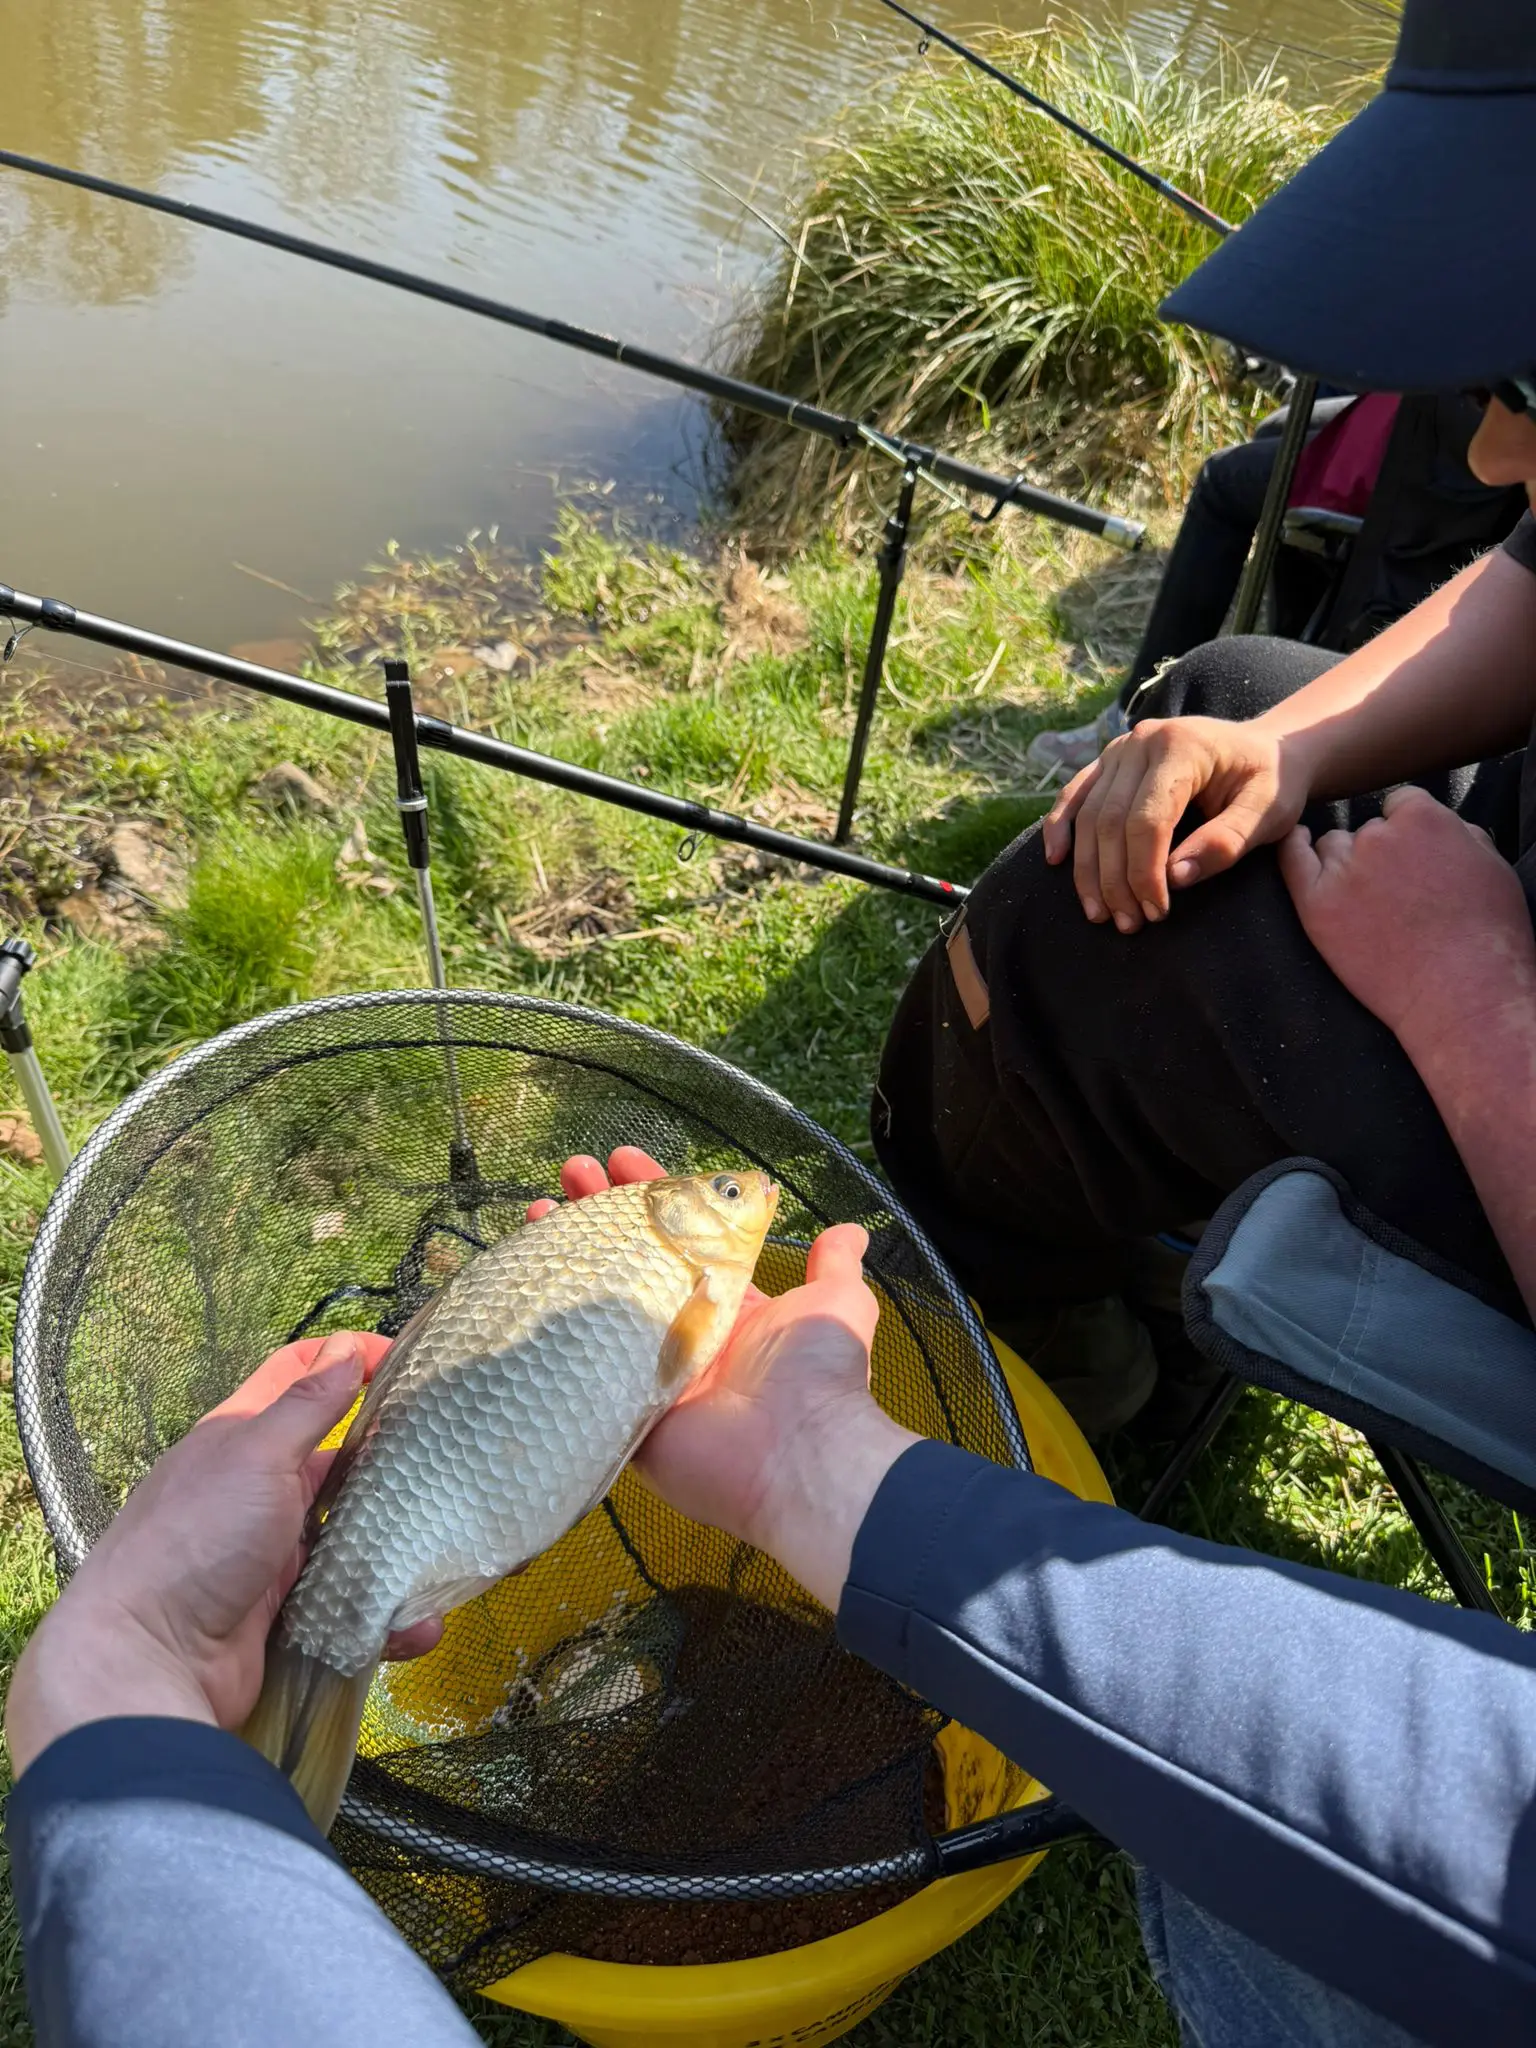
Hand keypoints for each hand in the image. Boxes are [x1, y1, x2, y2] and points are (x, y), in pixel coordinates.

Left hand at [6, 1331, 442, 1777]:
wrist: (149, 1664)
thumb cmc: (195, 1540)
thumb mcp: (254, 1454)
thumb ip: (306, 1404)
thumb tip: (346, 1348)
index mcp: (242, 1439)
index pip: (298, 1376)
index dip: (347, 1358)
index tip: (407, 1359)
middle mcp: (260, 1493)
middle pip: (338, 1460)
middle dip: (390, 1460)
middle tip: (451, 1459)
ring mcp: (276, 1557)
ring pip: (354, 1536)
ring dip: (398, 1545)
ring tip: (446, 1550)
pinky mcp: (291, 1615)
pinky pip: (351, 1606)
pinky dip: (386, 1617)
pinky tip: (417, 1625)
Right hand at [531, 1150, 918, 1609]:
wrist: (796, 1454)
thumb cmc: (816, 1373)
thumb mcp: (837, 1304)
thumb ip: (834, 1267)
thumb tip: (849, 1231)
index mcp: (726, 1309)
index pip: (679, 1241)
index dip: (652, 1198)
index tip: (621, 1160)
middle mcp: (681, 1336)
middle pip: (627, 1265)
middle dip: (596, 1217)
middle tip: (570, 1173)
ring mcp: (644, 1374)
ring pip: (593, 1310)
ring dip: (562, 1259)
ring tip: (535, 1212)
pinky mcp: (619, 1413)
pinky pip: (575, 1368)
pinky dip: (548, 1332)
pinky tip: (518, 1287)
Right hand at [1042, 715, 1309, 931]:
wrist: (1270, 749)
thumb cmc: (1272, 782)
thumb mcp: (1268, 813)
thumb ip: (1225, 843)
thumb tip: (1174, 878)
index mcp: (1182, 747)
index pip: (1148, 819)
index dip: (1144, 871)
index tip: (1156, 911)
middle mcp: (1142, 741)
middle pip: (1111, 820)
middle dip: (1115, 880)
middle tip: (1128, 923)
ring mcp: (1121, 749)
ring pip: (1088, 815)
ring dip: (1089, 869)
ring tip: (1101, 913)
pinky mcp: (1109, 760)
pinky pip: (1074, 795)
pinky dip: (1061, 828)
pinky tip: (1057, 861)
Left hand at [1278, 785, 1535, 1051]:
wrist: (1461, 993)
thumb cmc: (1487, 937)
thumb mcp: (1492, 866)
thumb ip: (1459, 834)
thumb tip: (1441, 827)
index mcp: (1424, 818)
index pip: (1402, 805)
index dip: (1408, 831)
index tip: (1414, 858)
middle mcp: (1379, 836)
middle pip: (1367, 829)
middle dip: (1380, 852)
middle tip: (1397, 892)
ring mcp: (1344, 870)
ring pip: (1332, 847)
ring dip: (1344, 863)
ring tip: (1368, 902)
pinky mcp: (1317, 904)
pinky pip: (1292, 860)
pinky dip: (1292, 848)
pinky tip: (1294, 842)